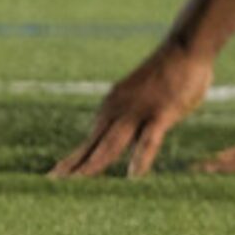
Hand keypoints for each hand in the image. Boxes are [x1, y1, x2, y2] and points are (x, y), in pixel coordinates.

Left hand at [50, 42, 210, 177]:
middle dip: (73, 168)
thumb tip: (133, 143)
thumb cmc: (165, 77)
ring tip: (79, 183)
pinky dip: (141, 157)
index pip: (88, 143)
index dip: (71, 162)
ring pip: (112, 144)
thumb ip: (134, 122)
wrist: (182, 49)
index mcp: (111, 110)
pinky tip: (133, 176)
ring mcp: (137, 112)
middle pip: (92, 146)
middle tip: (52, 186)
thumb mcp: (140, 101)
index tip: (53, 178)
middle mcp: (117, 111)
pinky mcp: (161, 113)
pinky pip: (149, 139)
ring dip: (95, 164)